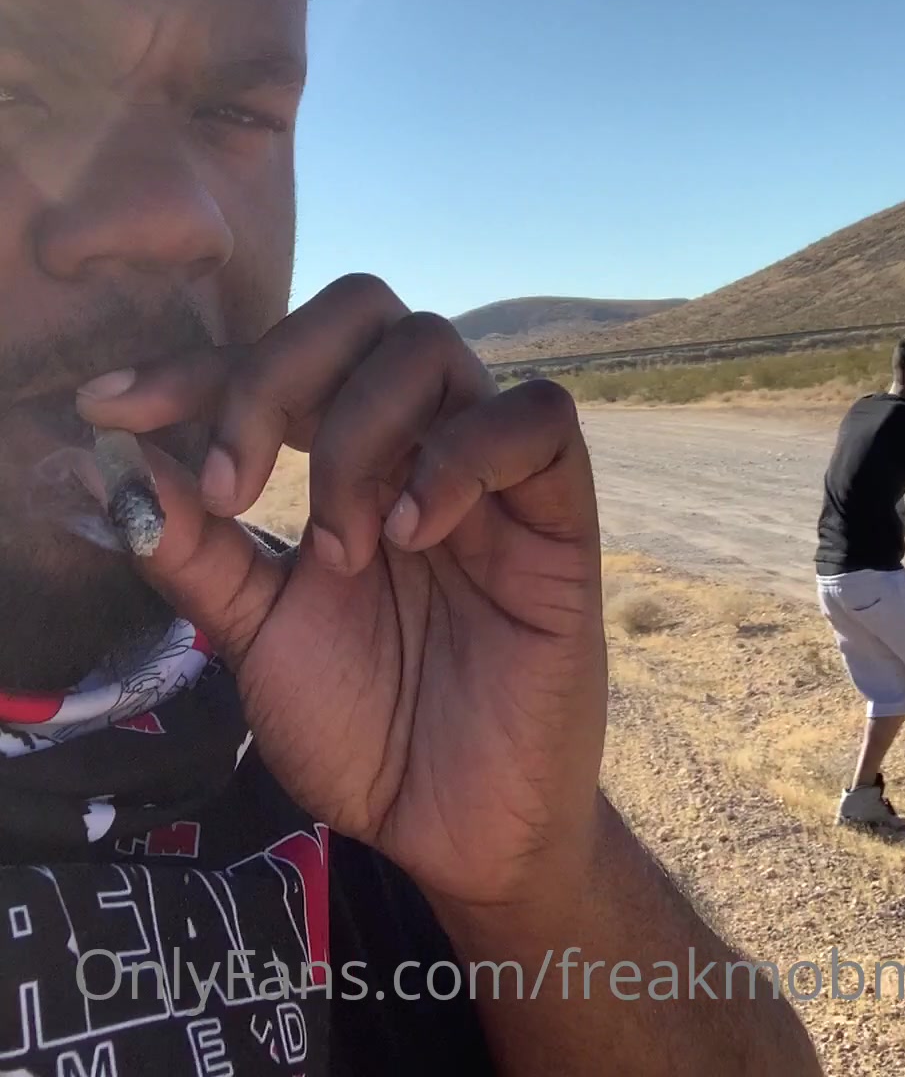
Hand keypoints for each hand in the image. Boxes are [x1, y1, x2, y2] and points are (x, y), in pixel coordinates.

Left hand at [76, 278, 606, 917]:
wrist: (452, 829)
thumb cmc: (363, 724)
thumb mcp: (254, 633)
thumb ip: (193, 549)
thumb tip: (112, 461)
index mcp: (346, 455)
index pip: (278, 355)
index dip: (195, 365)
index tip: (114, 406)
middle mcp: (418, 440)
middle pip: (362, 308)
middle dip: (275, 375)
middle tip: (235, 483)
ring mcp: (491, 472)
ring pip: (434, 348)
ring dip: (361, 435)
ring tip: (342, 548)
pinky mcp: (560, 516)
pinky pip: (537, 420)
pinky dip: (463, 455)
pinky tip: (414, 532)